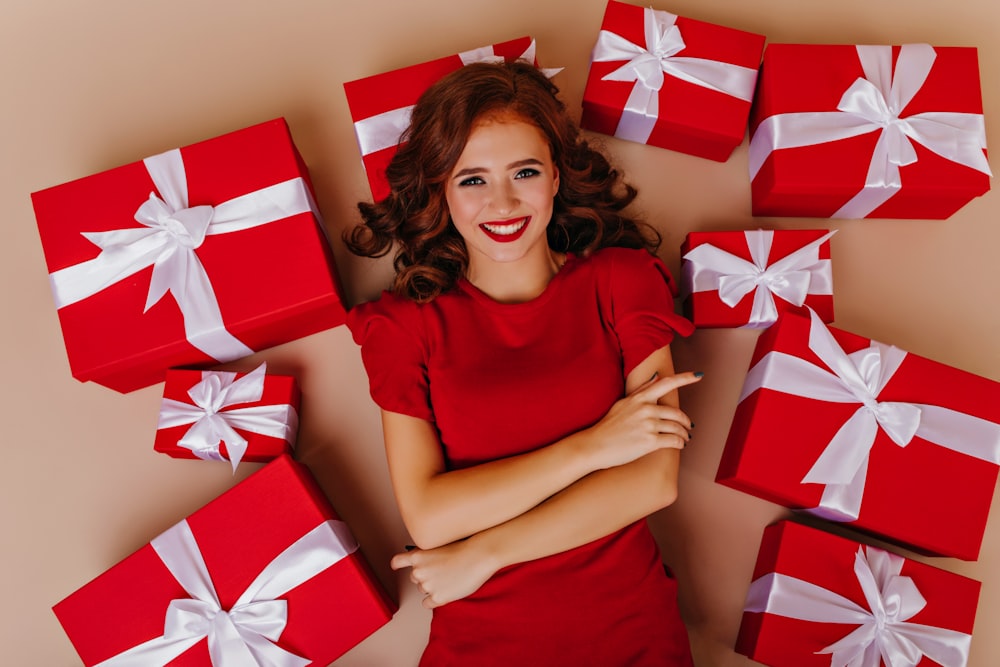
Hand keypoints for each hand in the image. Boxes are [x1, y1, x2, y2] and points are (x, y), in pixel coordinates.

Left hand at [390, 538, 498, 608]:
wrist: (478, 557)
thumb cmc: (463, 549)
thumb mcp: (439, 547)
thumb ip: (427, 557)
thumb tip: (424, 565)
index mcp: (417, 556)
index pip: (398, 561)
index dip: (397, 565)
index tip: (396, 566)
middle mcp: (418, 571)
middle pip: (414, 577)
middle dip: (425, 576)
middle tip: (441, 572)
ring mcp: (427, 586)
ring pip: (423, 589)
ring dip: (432, 587)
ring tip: (449, 579)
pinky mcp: (437, 598)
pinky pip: (427, 603)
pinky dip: (434, 600)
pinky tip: (444, 592)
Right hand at [583, 371, 700, 469]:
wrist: (596, 445)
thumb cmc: (609, 425)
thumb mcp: (623, 403)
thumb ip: (642, 390)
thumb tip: (656, 376)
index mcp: (640, 398)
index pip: (666, 383)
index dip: (685, 378)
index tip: (698, 375)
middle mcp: (646, 409)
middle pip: (677, 413)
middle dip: (686, 422)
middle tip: (688, 427)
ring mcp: (648, 425)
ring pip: (677, 428)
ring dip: (684, 435)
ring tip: (684, 439)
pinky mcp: (650, 442)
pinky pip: (674, 441)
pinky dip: (680, 444)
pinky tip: (679, 445)